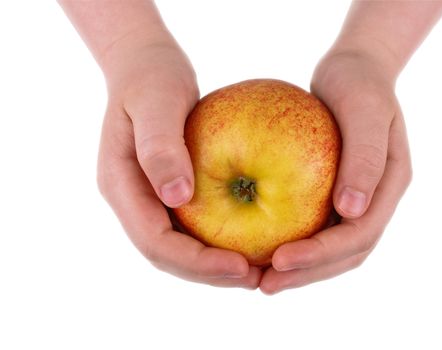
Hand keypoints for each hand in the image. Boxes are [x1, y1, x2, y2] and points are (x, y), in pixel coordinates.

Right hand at [97, 38, 260, 287]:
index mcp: (121, 185)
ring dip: (213, 265)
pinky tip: (251, 239)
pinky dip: (217, 240)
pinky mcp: (167, 191)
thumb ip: (160, 147)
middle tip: (254, 278)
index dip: (195, 261)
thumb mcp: (157, 102)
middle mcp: (132, 199)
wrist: (144, 64)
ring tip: (256, 270)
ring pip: (178, 246)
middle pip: (166, 254)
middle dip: (207, 273)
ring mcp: (148, 197)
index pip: (154, 241)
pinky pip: (192, 225)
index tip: (239, 265)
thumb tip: (176, 197)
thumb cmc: (152, 76)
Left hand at [260, 50, 411, 293]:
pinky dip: (293, 241)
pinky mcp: (334, 192)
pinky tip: (261, 247)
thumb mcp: (364, 108)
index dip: (322, 254)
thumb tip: (352, 210)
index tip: (281, 260)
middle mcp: (375, 199)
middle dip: (307, 274)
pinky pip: (314, 225)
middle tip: (265, 286)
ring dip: (300, 269)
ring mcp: (357, 199)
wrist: (355, 69)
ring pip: (331, 247)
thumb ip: (364, 157)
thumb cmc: (358, 82)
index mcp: (390, 185)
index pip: (359, 235)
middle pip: (346, 253)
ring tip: (261, 280)